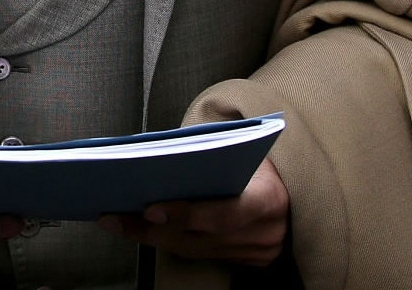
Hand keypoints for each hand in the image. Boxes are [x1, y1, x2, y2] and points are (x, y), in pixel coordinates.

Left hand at [98, 157, 288, 265]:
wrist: (297, 184)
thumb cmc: (261, 159)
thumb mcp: (245, 149)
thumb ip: (211, 156)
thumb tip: (155, 157)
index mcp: (270, 199)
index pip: (225, 213)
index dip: (186, 214)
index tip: (150, 207)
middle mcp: (265, 233)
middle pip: (200, 238)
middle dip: (152, 228)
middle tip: (114, 215)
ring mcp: (257, 252)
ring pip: (194, 250)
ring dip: (151, 236)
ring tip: (115, 219)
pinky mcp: (247, 261)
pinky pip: (199, 254)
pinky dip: (169, 240)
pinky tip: (140, 228)